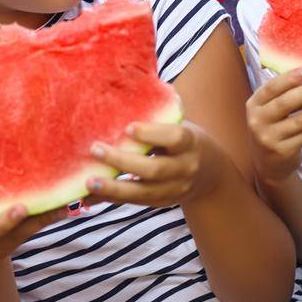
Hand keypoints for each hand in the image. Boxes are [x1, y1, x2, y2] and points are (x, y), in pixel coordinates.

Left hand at [83, 121, 221, 207]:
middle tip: (95, 149)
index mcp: (189, 142)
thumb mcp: (180, 124)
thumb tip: (120, 98)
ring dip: (114, 188)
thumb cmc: (184, 139)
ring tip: (90, 182)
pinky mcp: (162, 202)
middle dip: (123, 161)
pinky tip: (92, 195)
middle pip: (154, 169)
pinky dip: (113, 198)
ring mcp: (175, 189)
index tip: (128, 128)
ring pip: (144, 192)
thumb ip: (158, 115)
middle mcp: (185, 168)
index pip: (174, 138)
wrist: (211, 172)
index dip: (152, 134)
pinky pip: (136, 202)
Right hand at [245, 68, 301, 183]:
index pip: (271, 87)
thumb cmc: (273, 128)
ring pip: (300, 120)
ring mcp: (270, 138)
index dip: (291, 78)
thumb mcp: (270, 110)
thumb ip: (285, 94)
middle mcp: (258, 121)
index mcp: (254, 104)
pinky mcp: (284, 151)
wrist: (267, 164)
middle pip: (286, 103)